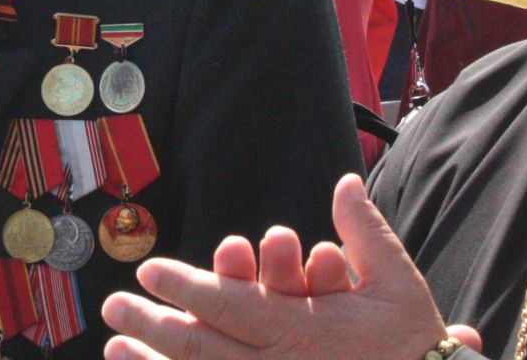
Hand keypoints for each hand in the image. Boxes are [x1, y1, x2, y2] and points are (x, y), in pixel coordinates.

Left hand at [101, 175, 482, 359]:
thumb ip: (363, 231)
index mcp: (301, 328)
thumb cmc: (412, 342)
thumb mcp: (395, 280)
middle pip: (201, 348)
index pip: (228, 304)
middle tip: (114, 308)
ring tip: (116, 351)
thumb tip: (345, 183)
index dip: (184, 286)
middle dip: (151, 326)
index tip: (148, 269)